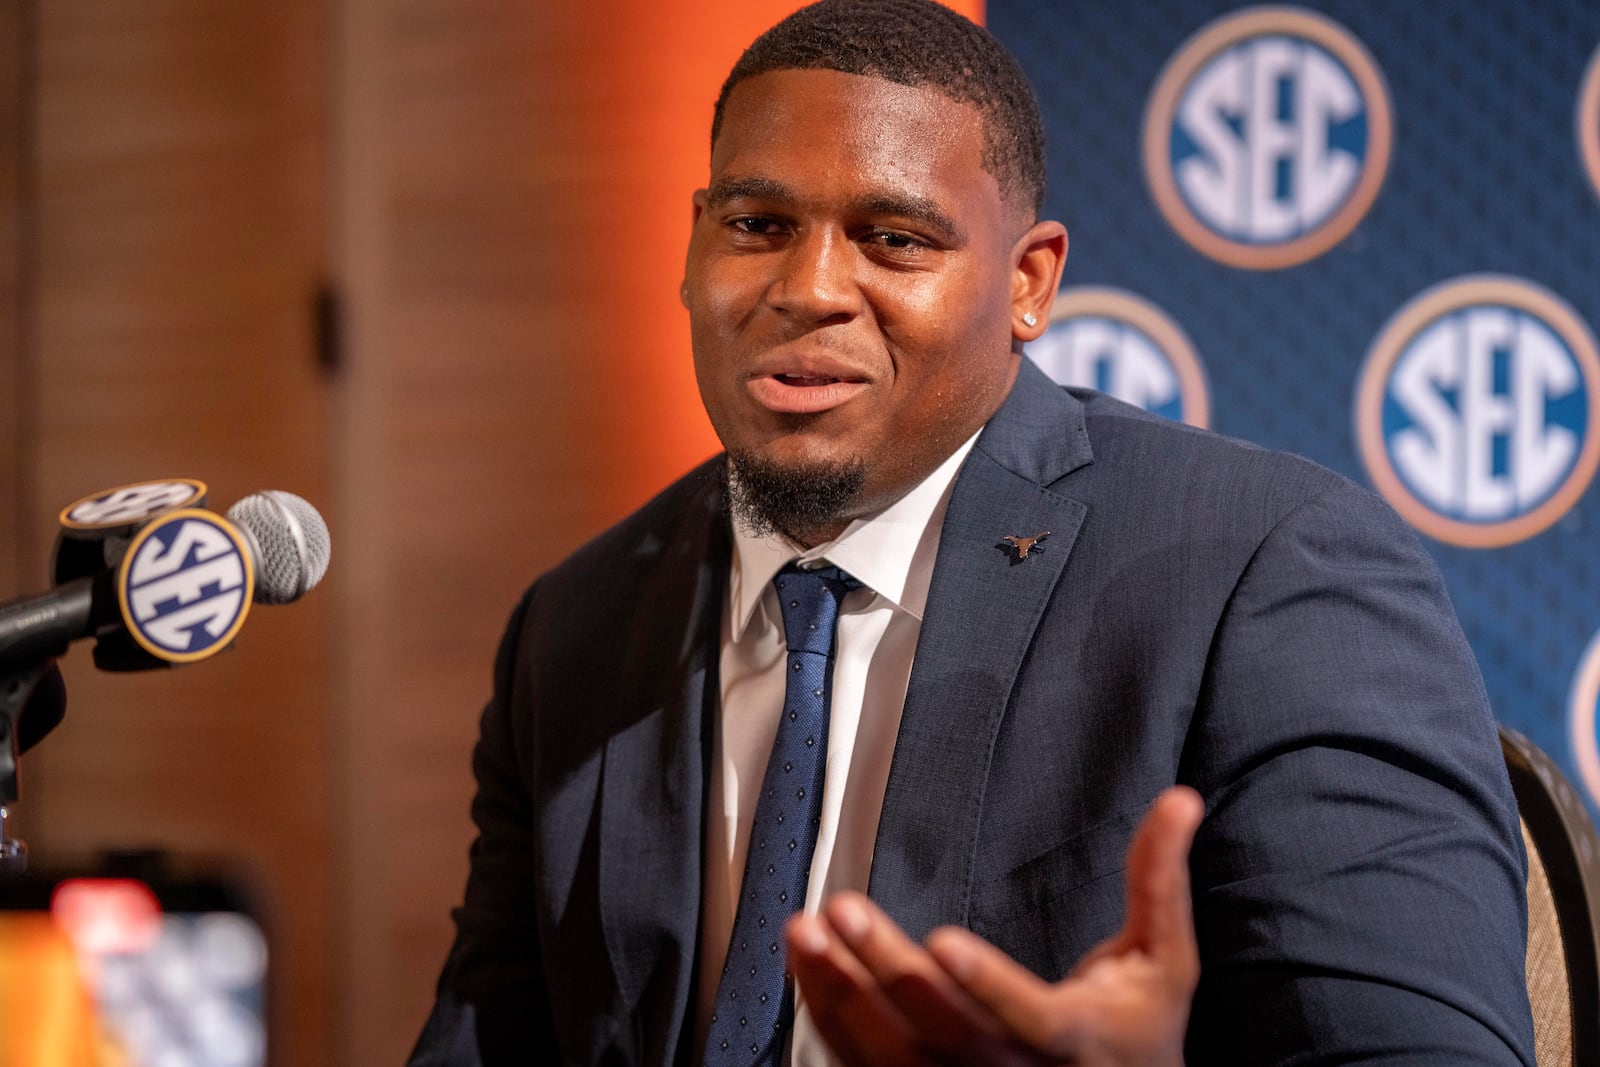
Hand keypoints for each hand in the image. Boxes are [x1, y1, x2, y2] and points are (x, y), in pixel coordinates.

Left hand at [787, 786, 1203, 1065]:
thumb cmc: (1136, 1032)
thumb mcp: (1162, 962)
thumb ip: (1159, 883)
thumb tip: (1181, 800)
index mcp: (1075, 1042)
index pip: (1029, 1017)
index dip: (986, 984)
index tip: (943, 942)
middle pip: (942, 1030)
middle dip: (888, 970)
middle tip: (844, 911)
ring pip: (891, 1054)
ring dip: (841, 993)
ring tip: (804, 933)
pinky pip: (865, 1062)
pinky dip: (830, 1013)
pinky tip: (805, 964)